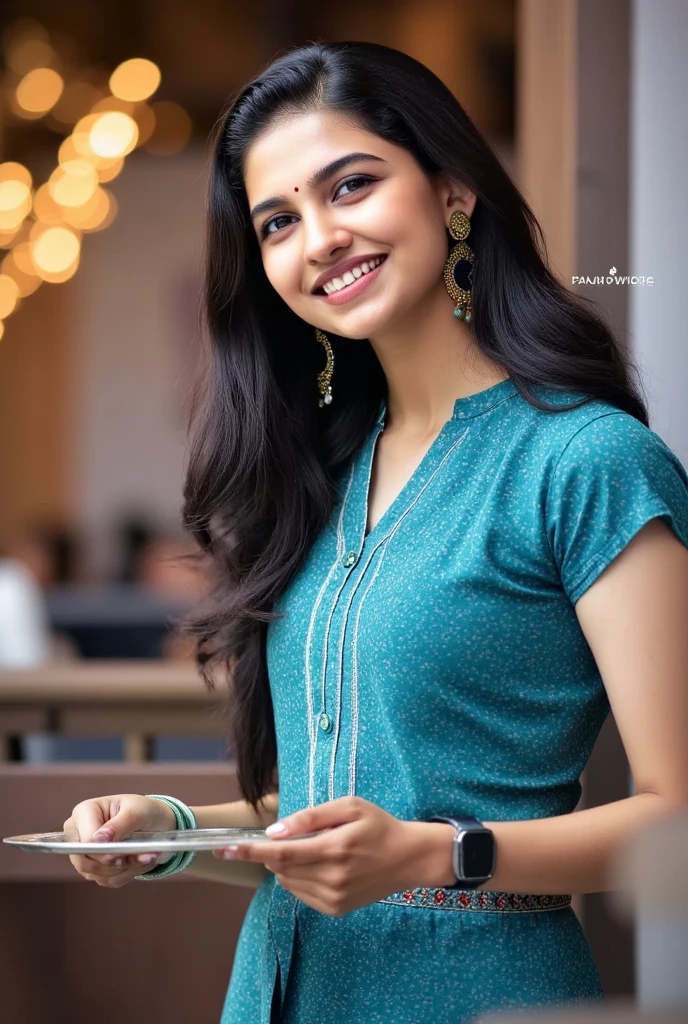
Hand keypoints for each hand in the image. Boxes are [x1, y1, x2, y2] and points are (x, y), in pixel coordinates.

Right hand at [64, 794, 176, 888]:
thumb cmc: (143, 810)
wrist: (153, 822)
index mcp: (84, 812)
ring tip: (146, 857)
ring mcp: (84, 853)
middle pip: (85, 861)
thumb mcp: (137, 811)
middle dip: (115, 864)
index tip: (122, 856)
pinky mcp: (94, 868)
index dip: (102, 852)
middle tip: (140, 858)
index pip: (84, 840)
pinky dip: (126, 874)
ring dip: (125, 869)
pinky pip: (106, 880)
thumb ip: (119, 824)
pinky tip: (140, 861)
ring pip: (96, 874)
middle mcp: (78, 834)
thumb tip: (99, 839)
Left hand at [212, 796, 425, 915]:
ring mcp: (334, 897)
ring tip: (311, 848)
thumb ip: (310, 817)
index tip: (225, 848)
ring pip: (288, 882)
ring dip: (285, 865)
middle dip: (270, 853)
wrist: (408, 858)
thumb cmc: (378, 825)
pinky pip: (302, 894)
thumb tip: (275, 831)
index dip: (250, 851)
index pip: (280, 853)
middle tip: (286, 836)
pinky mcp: (336, 909)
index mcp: (334, 848)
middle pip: (281, 869)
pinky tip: (318, 864)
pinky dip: (299, 878)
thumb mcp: (348, 807)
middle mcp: (332, 878)